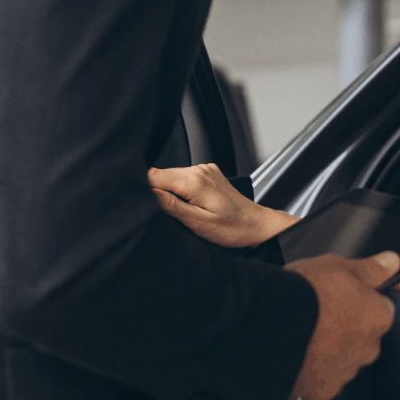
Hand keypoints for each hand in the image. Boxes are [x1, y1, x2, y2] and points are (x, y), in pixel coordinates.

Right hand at [149, 162, 296, 246]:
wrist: (256, 225)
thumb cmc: (232, 228)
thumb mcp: (198, 223)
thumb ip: (171, 206)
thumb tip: (148, 194)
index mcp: (194, 181)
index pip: (154, 176)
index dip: (144, 190)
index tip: (143, 204)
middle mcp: (199, 170)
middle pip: (160, 175)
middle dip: (155, 192)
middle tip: (163, 213)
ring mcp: (204, 170)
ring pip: (171, 176)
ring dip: (168, 192)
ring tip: (181, 211)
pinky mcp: (208, 173)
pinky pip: (184, 178)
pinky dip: (180, 190)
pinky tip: (189, 204)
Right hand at [285, 251, 399, 399]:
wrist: (271, 328)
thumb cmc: (305, 295)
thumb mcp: (338, 266)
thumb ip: (370, 268)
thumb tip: (391, 262)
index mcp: (378, 317)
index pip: (380, 309)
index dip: (359, 301)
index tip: (340, 298)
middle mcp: (369, 348)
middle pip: (363, 337)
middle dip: (345, 328)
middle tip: (319, 314)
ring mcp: (346, 372)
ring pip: (343, 359)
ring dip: (330, 349)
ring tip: (305, 332)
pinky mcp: (324, 390)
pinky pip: (322, 378)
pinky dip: (313, 369)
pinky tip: (298, 353)